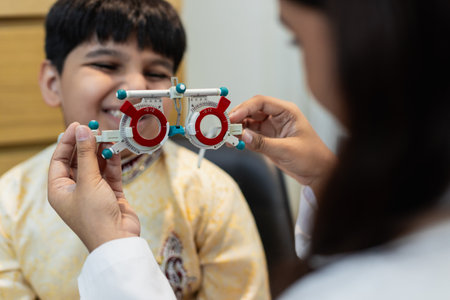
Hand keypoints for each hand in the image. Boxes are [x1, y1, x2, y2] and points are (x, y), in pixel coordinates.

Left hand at [48, 122, 139, 251]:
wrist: (117, 240)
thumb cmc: (95, 215)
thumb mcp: (88, 181)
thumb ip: (86, 154)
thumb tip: (83, 130)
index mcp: (59, 190)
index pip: (59, 160)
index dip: (67, 141)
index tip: (78, 125)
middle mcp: (75, 190)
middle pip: (78, 161)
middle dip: (86, 145)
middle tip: (94, 128)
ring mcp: (94, 192)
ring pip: (96, 166)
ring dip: (101, 152)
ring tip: (107, 136)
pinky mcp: (111, 193)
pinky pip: (110, 173)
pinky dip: (113, 162)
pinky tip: (115, 149)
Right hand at [229, 95, 336, 193]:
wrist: (318, 173)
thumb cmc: (312, 157)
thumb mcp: (287, 150)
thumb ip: (264, 143)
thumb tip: (245, 136)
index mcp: (286, 112)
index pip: (261, 102)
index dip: (245, 108)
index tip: (233, 117)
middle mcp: (277, 117)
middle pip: (251, 111)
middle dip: (237, 117)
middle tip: (224, 126)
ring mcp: (271, 128)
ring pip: (248, 123)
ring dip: (237, 128)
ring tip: (226, 136)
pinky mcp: (266, 140)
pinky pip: (250, 136)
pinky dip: (240, 138)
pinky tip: (232, 142)